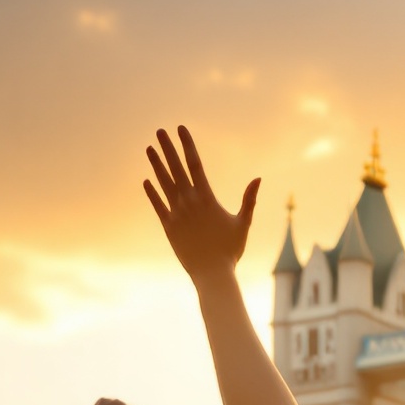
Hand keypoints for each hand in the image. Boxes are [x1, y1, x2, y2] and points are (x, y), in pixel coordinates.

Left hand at [142, 127, 260, 278]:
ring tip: (149, 148)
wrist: (212, 274)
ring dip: (156, 165)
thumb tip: (258, 178)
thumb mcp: (243, 223)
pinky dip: (152, 193)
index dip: (187, 145)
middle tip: (160, 130)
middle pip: (176, 169)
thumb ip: (249, 200)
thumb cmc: (230, 250)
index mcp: (207, 198)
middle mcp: (189, 202)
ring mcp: (176, 214)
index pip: (195, 164)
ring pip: (164, 183)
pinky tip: (146, 180)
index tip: (181, 130)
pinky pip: (158, 206)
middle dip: (168, 148)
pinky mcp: (168, 227)